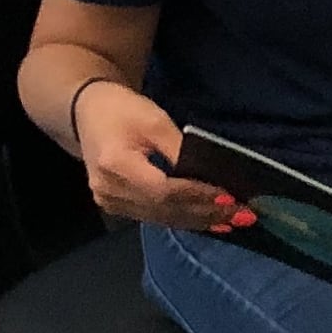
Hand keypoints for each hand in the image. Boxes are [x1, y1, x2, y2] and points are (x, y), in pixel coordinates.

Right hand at [75, 82, 245, 233]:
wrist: (88, 113)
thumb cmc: (123, 110)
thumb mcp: (154, 120)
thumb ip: (180, 148)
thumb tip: (211, 175)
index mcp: (115, 164)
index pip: (163, 190)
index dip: (197, 196)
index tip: (229, 198)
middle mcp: (109, 190)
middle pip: (164, 209)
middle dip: (206, 213)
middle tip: (243, 215)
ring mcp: (110, 202)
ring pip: (161, 218)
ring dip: (199, 221)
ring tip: (232, 221)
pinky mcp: (116, 207)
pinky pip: (155, 217)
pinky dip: (183, 219)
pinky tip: (208, 221)